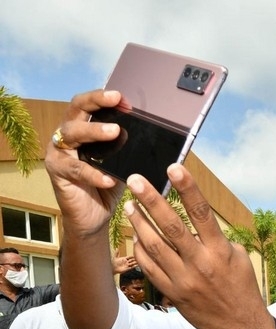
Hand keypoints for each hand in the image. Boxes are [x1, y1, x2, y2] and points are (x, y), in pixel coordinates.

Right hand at [44, 89, 125, 235]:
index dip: (103, 98)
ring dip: (94, 131)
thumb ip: (127, 150)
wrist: (92, 218)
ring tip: (115, 131)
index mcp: (82, 130)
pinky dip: (94, 174)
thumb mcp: (120, 165)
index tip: (123, 97)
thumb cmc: (106, 188)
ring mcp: (58, 152)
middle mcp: (66, 136)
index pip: (88, 105)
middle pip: (76, 109)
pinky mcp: (57, 172)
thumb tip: (153, 138)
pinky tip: (109, 178)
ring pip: (72, 134)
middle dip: (96, 102)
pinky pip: (76, 170)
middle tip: (116, 100)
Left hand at [111, 250, 137, 274]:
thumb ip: (116, 253)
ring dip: (135, 262)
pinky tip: (137, 265)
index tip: (135, 255)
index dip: (132, 256)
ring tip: (139, 261)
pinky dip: (134, 266)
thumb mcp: (115, 257)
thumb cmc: (113, 263)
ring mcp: (127, 265)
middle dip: (135, 259)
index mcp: (124, 259)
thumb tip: (117, 248)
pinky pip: (132, 267)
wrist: (113, 268)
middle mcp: (126, 262)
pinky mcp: (127, 268)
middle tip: (138, 258)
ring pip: (132, 263)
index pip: (129, 257)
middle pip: (132, 260)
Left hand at [122, 165, 273, 328]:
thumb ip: (218, 239)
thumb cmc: (242, 289)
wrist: (241, 328)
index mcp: (220, 251)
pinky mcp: (173, 294)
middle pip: (171, 226)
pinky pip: (150, 268)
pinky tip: (136, 236)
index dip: (187, 188)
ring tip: (130, 206)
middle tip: (135, 180)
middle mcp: (201, 264)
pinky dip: (141, 250)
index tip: (174, 167)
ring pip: (154, 246)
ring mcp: (184, 280)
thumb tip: (199, 223)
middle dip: (151, 200)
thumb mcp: (239, 259)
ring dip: (139, 223)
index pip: (201, 213)